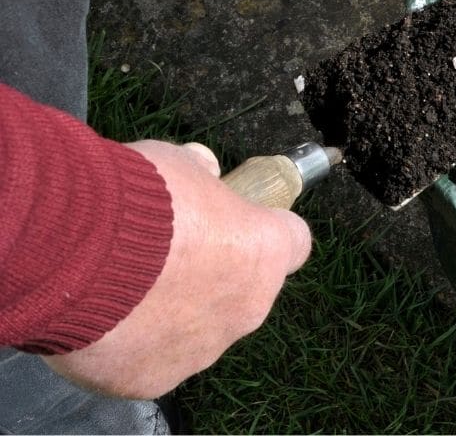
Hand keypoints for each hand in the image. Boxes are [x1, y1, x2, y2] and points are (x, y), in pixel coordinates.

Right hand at [44, 141, 310, 399]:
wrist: (74, 251)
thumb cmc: (141, 199)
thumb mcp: (181, 163)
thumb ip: (201, 175)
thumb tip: (203, 171)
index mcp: (266, 253)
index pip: (292, 243)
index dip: (263, 229)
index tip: (237, 220)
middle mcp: (247, 308)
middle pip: (245, 291)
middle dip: (213, 275)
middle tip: (165, 255)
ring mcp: (203, 350)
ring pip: (200, 331)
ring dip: (173, 312)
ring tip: (124, 288)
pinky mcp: (153, 379)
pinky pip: (151, 359)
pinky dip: (131, 343)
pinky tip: (102, 317)